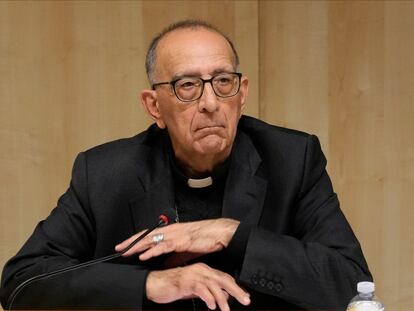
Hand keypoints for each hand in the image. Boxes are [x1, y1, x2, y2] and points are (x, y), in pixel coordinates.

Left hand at [115, 218, 238, 260]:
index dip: (137, 240)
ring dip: (138, 246)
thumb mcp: (187, 250)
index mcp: (172, 231)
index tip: (126, 245)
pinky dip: (152, 251)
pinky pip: (163, 247)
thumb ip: (175, 256)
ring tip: (126, 252)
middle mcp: (171, 230)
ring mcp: (175, 235)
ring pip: (151, 240)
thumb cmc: (205, 239)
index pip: (150, 234)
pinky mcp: (180, 241)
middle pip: (146, 235)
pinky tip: (144, 256)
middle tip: (118, 248)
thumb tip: (166, 263)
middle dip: (131, 242)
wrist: (219, 233)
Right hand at [145, 262, 249, 310]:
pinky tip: (212, 306)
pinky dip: (208, 297)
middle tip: (246, 300)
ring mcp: (193, 275)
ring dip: (222, 298)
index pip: (223, 277)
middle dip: (236, 290)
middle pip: (223, 279)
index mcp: (203, 271)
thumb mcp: (192, 290)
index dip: (236, 287)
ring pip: (214, 284)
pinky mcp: (186, 282)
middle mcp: (200, 270)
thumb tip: (219, 299)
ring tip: (226, 309)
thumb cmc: (171, 286)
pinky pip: (201, 289)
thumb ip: (206, 292)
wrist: (154, 284)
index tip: (245, 296)